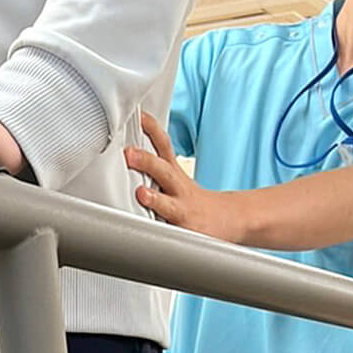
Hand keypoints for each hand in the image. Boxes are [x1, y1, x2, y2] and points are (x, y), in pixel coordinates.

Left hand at [125, 112, 239, 241]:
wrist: (226, 220)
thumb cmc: (190, 199)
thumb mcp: (174, 177)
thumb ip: (152, 165)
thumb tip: (126, 150)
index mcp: (173, 173)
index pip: (163, 145)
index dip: (151, 129)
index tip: (138, 116)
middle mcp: (177, 189)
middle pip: (163, 171)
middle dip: (146, 162)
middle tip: (129, 154)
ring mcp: (181, 210)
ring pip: (167, 205)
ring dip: (155, 200)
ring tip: (142, 195)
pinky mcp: (184, 232)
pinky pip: (171, 234)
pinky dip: (162, 236)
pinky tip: (153, 235)